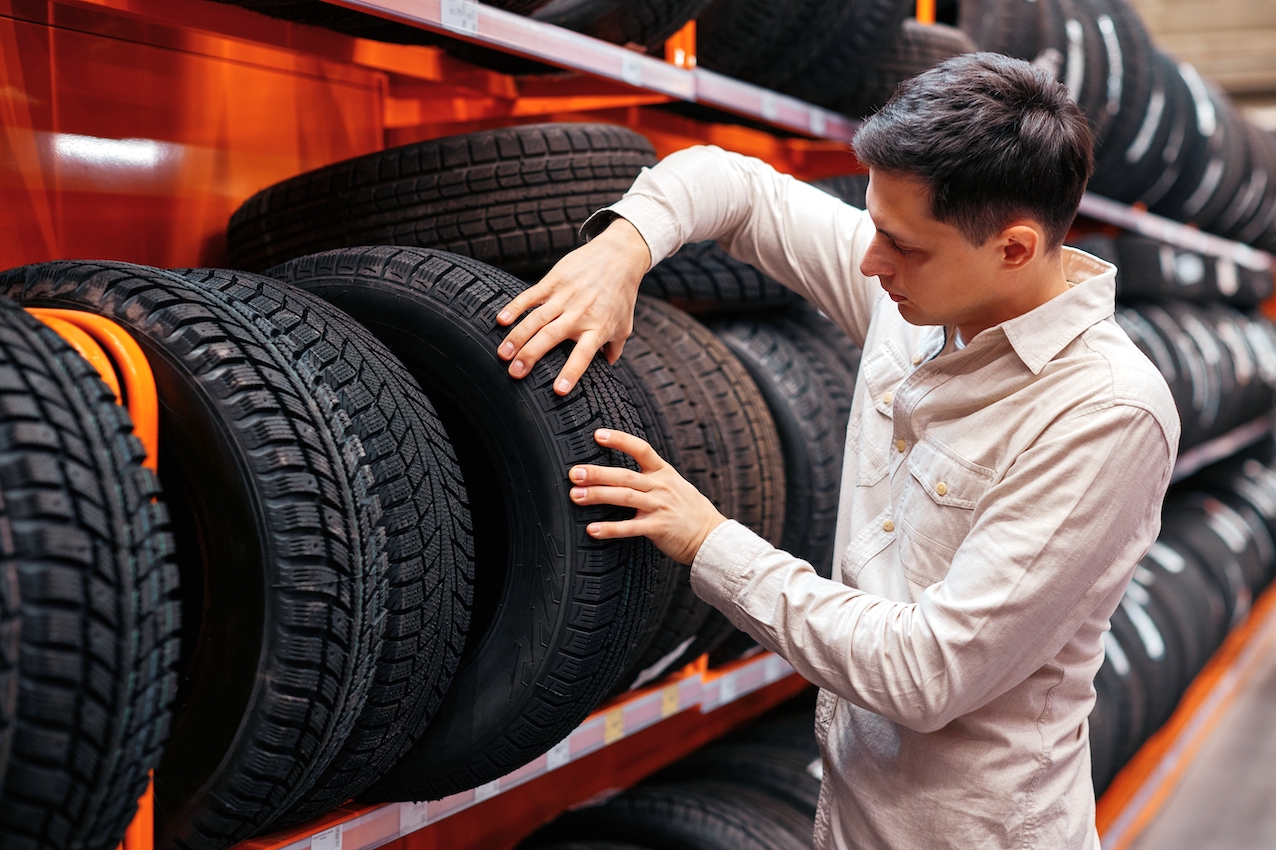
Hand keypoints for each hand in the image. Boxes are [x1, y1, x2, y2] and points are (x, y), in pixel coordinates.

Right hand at [496, 217, 650, 394]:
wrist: (619, 255)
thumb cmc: (622, 294)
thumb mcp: (625, 325)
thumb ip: (615, 349)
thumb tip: (607, 368)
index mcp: (597, 329)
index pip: (583, 356)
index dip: (570, 372)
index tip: (558, 390)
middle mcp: (579, 314)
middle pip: (551, 337)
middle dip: (530, 356)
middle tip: (514, 373)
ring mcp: (565, 296)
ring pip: (536, 319)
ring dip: (517, 337)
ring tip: (502, 354)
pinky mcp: (554, 281)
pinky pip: (531, 296)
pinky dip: (515, 307)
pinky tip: (500, 320)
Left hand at [569, 429, 726, 564]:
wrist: (711, 536)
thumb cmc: (688, 510)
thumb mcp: (673, 484)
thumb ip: (649, 476)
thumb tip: (618, 472)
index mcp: (663, 472)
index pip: (642, 449)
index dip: (620, 440)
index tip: (598, 435)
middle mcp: (661, 486)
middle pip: (625, 476)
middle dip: (598, 473)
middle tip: (575, 473)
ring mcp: (660, 507)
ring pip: (625, 498)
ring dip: (598, 496)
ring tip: (576, 496)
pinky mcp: (659, 528)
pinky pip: (631, 528)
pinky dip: (610, 529)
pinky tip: (592, 529)